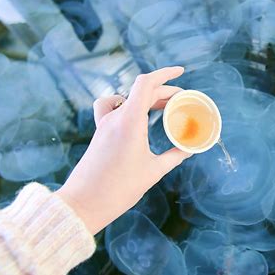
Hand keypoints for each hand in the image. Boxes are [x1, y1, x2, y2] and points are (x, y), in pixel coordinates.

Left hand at [56, 67, 191, 233]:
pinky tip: (131, 111)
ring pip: (128, 98)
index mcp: (130, 121)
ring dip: (146, 97)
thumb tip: (190, 149)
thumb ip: (175, 156)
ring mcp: (105, 123)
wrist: (84, 202)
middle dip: (164, 91)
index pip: (146, 84)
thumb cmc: (119, 188)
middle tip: (182, 101)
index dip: (165, 74)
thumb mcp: (153, 171)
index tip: (181, 72)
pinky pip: (110, 106)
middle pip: (142, 91)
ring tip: (161, 106)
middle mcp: (115, 117)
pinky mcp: (100, 132)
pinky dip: (124, 103)